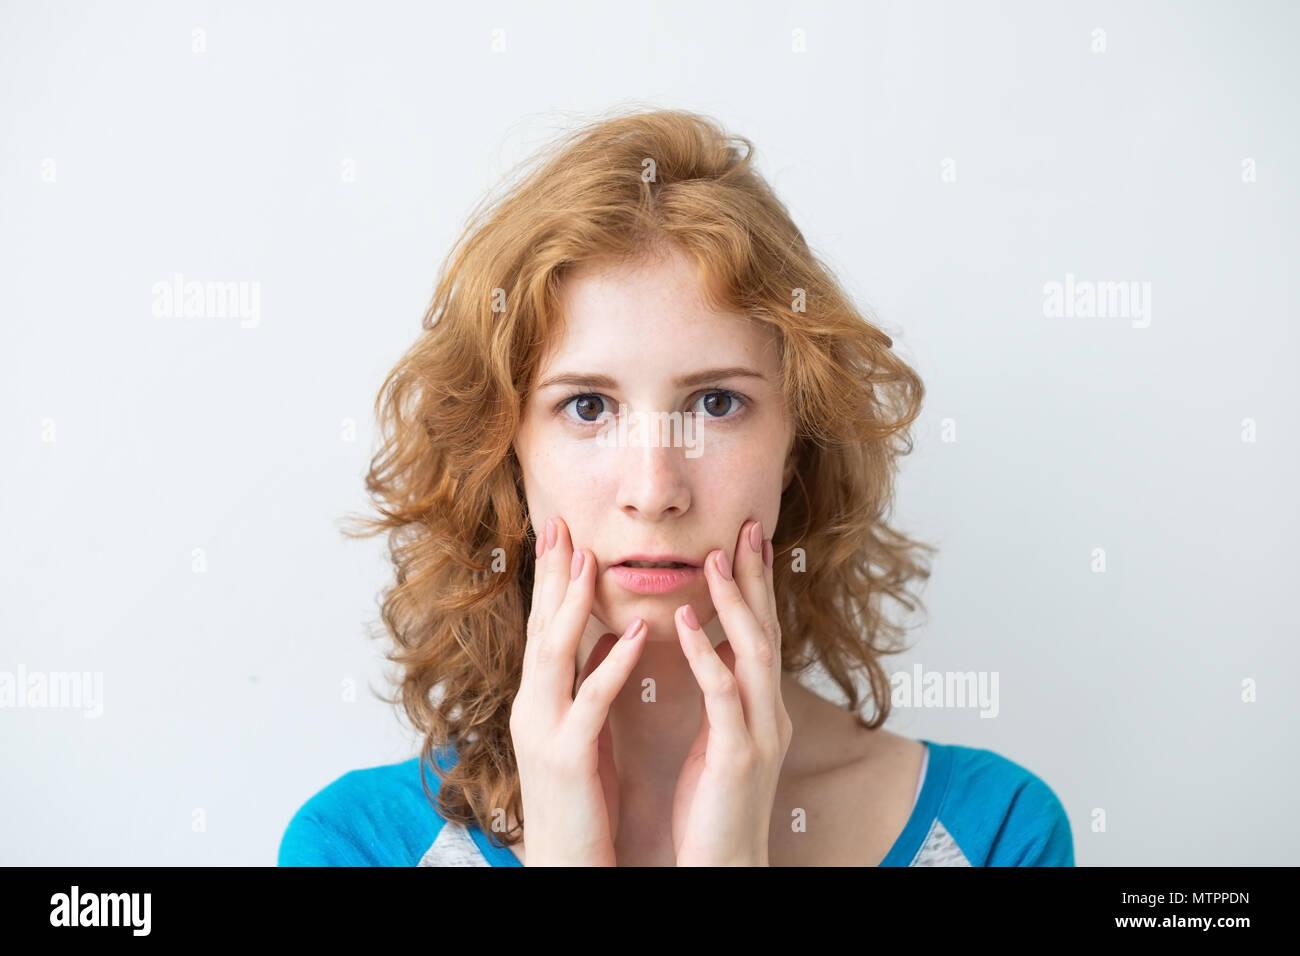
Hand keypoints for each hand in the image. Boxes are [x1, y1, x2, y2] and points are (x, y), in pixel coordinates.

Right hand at [508, 515, 647, 865]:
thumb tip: (603, 639)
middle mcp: (532, 709)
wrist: (569, 863)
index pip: (543, 628)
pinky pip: (592, 700)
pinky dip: (612, 662)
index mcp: (539, 702)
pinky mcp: (567, 758)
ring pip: (554, 655)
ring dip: (572, 604)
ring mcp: (544, 732)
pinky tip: (633, 630)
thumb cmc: (581, 801)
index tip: (561, 533)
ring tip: (590, 558)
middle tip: (560, 524)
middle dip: (550, 575)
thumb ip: (587, 684)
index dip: (551, 580)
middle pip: (540, 628)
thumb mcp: (583, 733)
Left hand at [670, 519, 792, 865]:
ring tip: (714, 558)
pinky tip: (681, 620)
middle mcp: (769, 711)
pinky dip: (704, 652)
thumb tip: (705, 650)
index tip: (744, 540)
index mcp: (760, 706)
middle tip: (747, 527)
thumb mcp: (716, 739)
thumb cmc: (710, 805)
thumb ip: (717, 695)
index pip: (760, 632)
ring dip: (734, 602)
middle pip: (767, 629)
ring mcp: (760, 732)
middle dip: (756, 577)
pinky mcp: (739, 755)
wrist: (722, 865)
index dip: (753, 585)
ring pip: (753, 652)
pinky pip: (723, 693)